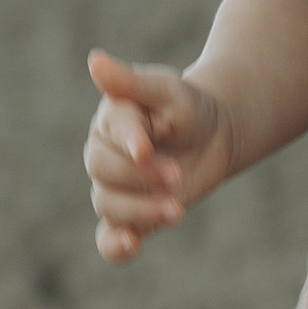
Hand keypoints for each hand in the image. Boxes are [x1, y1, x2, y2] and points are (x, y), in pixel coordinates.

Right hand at [84, 51, 232, 262]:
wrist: (213, 136)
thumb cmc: (187, 107)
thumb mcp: (167, 90)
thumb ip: (131, 82)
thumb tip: (94, 61)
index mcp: (110, 120)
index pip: (110, 135)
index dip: (129, 144)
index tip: (147, 150)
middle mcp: (105, 155)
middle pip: (104, 174)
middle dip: (141, 178)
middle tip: (179, 176)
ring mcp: (115, 188)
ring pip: (108, 206)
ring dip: (141, 211)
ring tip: (179, 211)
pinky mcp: (131, 216)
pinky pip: (109, 238)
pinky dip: (115, 246)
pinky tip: (131, 246)